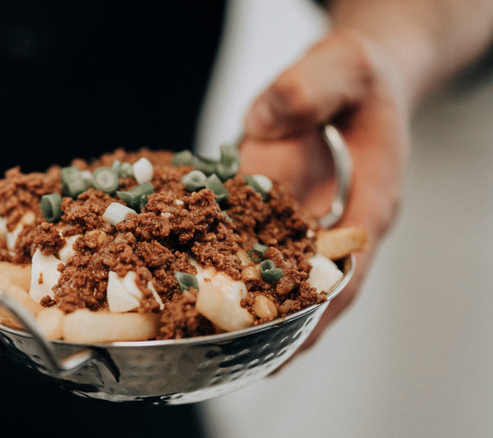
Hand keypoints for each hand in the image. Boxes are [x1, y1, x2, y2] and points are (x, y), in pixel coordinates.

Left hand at [240, 30, 409, 351]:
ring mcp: (309, 226)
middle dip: (284, 329)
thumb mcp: (342, 66)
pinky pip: (258, 255)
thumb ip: (308, 88)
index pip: (351, 265)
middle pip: (319, 292)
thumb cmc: (354, 78)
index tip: (290, 340)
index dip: (319, 305)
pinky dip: (234, 277)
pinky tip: (200, 296)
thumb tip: (264, 121)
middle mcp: (340, 225)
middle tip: (245, 365)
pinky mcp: (281, 218)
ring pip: (288, 282)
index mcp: (372, 200)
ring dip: (257, 315)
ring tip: (218, 352)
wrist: (349, 82)